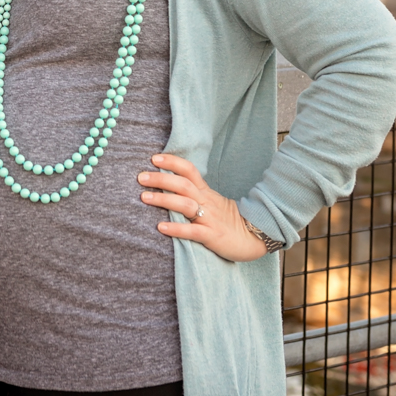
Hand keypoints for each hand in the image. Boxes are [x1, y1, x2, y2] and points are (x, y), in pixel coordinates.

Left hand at [138, 153, 270, 261]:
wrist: (255, 237)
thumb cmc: (228, 220)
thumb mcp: (212, 202)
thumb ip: (193, 194)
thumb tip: (167, 186)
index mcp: (206, 192)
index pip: (189, 170)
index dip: (173, 162)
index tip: (154, 158)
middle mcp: (206, 202)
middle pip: (183, 185)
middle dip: (161, 179)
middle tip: (140, 177)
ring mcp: (210, 219)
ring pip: (185, 205)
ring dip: (163, 200)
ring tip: (144, 198)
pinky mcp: (212, 236)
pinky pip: (193, 232)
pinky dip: (176, 229)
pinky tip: (161, 227)